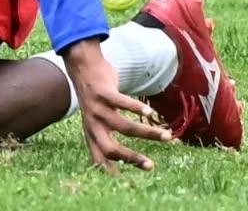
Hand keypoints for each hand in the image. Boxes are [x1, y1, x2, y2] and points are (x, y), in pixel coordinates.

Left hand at [63, 39, 171, 173]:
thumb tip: (117, 160)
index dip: (111, 172)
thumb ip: (104, 136)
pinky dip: (137, 108)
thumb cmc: (94, 96)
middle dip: (131, 159)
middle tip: (151, 166)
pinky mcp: (102, 92)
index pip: (99, 159)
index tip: (130, 183)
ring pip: (124, 126)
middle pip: (111, 148)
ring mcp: (97, 108)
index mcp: (91, 133)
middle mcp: (93, 123)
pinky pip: (121, 102)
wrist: (81, 65)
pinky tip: (150, 113)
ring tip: (166, 136)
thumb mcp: (94, 119)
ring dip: (147, 133)